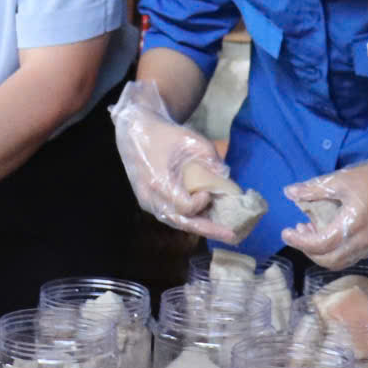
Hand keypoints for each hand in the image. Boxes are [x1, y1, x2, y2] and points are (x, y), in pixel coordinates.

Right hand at [111, 81, 243, 242]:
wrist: (135, 132)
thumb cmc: (164, 134)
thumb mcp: (192, 140)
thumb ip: (211, 159)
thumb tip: (226, 178)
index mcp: (158, 181)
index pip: (185, 207)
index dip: (201, 203)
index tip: (209, 193)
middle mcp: (151, 198)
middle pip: (182, 223)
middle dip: (209, 230)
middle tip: (232, 235)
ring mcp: (147, 202)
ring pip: (176, 222)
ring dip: (200, 227)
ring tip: (223, 231)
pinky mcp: (148, 203)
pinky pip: (171, 216)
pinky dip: (189, 219)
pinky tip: (206, 219)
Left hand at [281, 144, 367, 269]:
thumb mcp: (343, 180)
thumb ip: (314, 189)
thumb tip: (289, 193)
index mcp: (351, 227)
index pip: (318, 245)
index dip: (298, 241)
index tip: (286, 230)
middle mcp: (362, 243)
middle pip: (328, 260)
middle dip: (308, 250)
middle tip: (298, 230)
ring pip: (340, 262)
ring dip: (322, 252)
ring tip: (312, 230)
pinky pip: (352, 256)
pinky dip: (336, 250)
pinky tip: (332, 230)